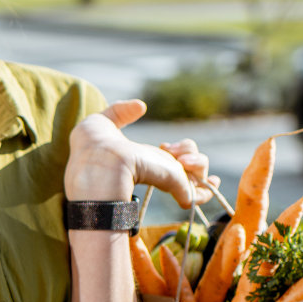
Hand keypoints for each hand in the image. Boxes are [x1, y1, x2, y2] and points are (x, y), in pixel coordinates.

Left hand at [66, 100, 215, 208]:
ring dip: (198, 162)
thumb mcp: (104, 122)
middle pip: (190, 160)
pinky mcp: (175, 186)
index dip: (180, 149)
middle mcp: (158, 171)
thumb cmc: (92, 147)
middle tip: (166, 148)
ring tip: (181, 161)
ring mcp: (167, 180)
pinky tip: (210, 181)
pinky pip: (199, 195)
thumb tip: (141, 106)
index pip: (171, 157)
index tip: (166, 146)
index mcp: (143, 159)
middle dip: (188, 148)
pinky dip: (206, 189)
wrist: (98, 162)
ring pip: (200, 173)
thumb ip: (121, 112)